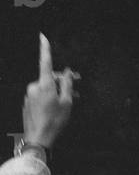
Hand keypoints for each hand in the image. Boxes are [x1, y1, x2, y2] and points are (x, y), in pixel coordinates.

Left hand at [22, 34, 78, 148]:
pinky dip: (49, 100)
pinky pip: (40, 97)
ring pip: (46, 89)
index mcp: (44, 84)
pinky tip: (55, 111)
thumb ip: (67, 85)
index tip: (43, 37)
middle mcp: (34, 87)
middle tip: (75, 92)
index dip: (45, 49)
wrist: (38, 137)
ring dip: (56, 93)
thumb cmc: (54, 121)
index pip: (45, 62)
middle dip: (61, 83)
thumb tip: (67, 73)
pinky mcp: (27, 103)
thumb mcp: (67, 102)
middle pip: (49, 79)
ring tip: (66, 105)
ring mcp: (29, 95)